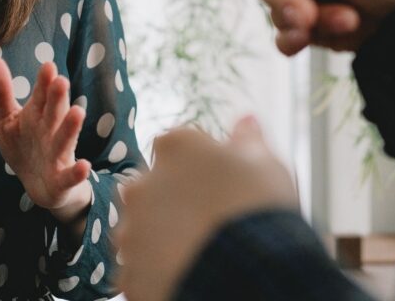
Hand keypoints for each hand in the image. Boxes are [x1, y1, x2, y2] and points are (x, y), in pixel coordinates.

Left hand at [0, 59, 92, 223]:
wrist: (40, 185)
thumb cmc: (24, 145)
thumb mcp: (6, 119)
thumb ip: (0, 92)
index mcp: (38, 114)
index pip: (41, 95)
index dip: (44, 82)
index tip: (47, 66)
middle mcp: (51, 131)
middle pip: (54, 113)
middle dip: (58, 98)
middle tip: (61, 81)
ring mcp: (58, 155)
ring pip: (64, 140)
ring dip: (71, 127)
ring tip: (78, 112)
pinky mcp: (62, 179)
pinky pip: (70, 176)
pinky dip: (77, 172)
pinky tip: (84, 166)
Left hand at [117, 116, 297, 300]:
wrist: (247, 273)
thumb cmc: (258, 209)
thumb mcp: (264, 163)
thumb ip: (248, 139)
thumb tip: (246, 120)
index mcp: (174, 147)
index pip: (178, 146)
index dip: (200, 165)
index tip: (222, 183)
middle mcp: (141, 183)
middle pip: (154, 187)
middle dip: (175, 200)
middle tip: (211, 220)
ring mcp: (131, 231)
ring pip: (143, 229)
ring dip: (162, 237)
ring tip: (200, 252)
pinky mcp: (129, 274)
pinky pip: (140, 270)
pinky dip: (158, 273)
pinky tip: (187, 274)